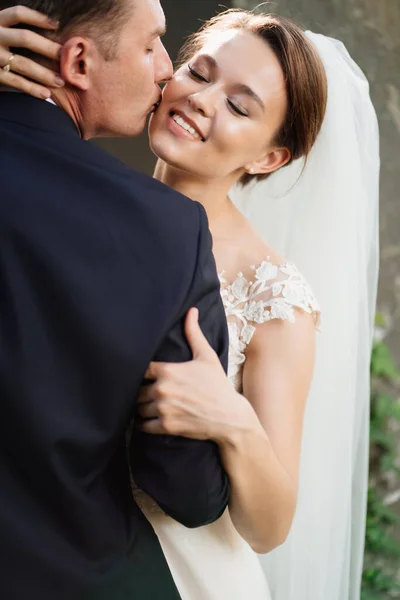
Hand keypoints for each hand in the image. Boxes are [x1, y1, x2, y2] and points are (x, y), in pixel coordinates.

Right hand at [0, 6, 63, 98]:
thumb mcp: (1, 31)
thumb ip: (14, 30)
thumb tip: (50, 31)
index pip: (18, 14)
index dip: (38, 18)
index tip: (56, 25)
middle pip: (25, 38)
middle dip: (48, 48)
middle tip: (65, 58)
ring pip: (23, 63)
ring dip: (44, 74)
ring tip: (60, 82)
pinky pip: (15, 81)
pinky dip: (32, 88)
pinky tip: (45, 94)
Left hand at [137, 307, 254, 442]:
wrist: (229, 417)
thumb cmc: (218, 385)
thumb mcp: (206, 356)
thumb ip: (194, 333)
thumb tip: (191, 310)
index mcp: (168, 370)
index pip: (140, 370)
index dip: (142, 374)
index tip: (146, 377)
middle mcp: (162, 389)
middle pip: (137, 390)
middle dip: (142, 392)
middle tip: (148, 394)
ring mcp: (163, 409)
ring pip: (139, 408)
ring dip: (143, 408)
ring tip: (149, 407)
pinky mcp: (166, 426)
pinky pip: (144, 425)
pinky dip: (145, 424)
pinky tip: (151, 420)